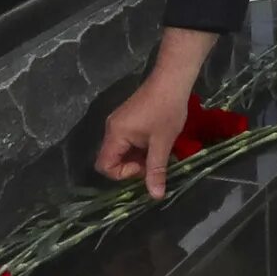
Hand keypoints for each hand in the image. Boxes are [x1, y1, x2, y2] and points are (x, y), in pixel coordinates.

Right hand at [96, 76, 192, 198]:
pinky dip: (139, 147)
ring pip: (121, 150)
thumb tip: (155, 196)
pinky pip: (127, 141)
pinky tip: (156, 142)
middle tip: (153, 162)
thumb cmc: (166, 110)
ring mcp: (119, 122)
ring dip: (138, 157)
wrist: (172, 79)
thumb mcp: (162, 142)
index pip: (104, 166)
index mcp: (115, 134)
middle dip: (132, 166)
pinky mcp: (128, 119)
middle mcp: (111, 128)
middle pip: (112, 159)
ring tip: (157, 152)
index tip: (143, 166)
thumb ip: (156, 170)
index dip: (123, 173)